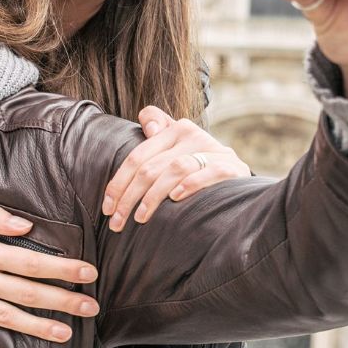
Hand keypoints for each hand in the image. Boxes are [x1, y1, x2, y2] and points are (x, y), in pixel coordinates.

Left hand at [102, 105, 251, 230]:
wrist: (240, 182)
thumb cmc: (199, 169)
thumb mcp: (177, 150)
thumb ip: (159, 133)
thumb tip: (149, 124)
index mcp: (175, 130)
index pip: (138, 156)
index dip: (118, 182)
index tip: (107, 207)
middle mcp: (193, 135)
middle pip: (151, 166)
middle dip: (129, 197)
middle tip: (117, 223)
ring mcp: (214, 150)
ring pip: (174, 170)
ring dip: (153, 197)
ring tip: (140, 218)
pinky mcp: (231, 167)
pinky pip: (207, 173)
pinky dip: (190, 185)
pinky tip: (175, 200)